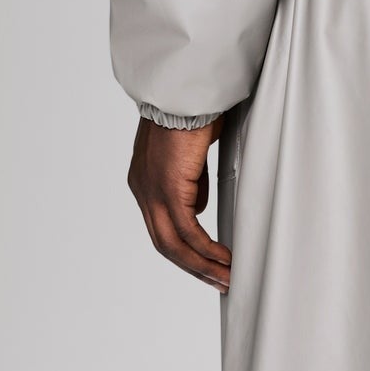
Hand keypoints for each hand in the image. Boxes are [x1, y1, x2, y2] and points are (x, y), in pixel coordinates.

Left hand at [127, 116, 230, 291]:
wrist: (185, 89)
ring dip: (201, 265)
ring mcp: (151, 191)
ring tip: (226, 278)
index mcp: (145, 180)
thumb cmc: (194, 110)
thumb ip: (193, 180)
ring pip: (173, 243)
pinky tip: (224, 259)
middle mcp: (142, 189)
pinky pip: (187, 231)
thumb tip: (200, 206)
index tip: (207, 263)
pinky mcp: (168, 189)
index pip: (162, 226)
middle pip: (165, 243)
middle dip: (194, 267)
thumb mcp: (192, 152)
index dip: (185, 248)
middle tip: (219, 281)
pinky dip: (206, 250)